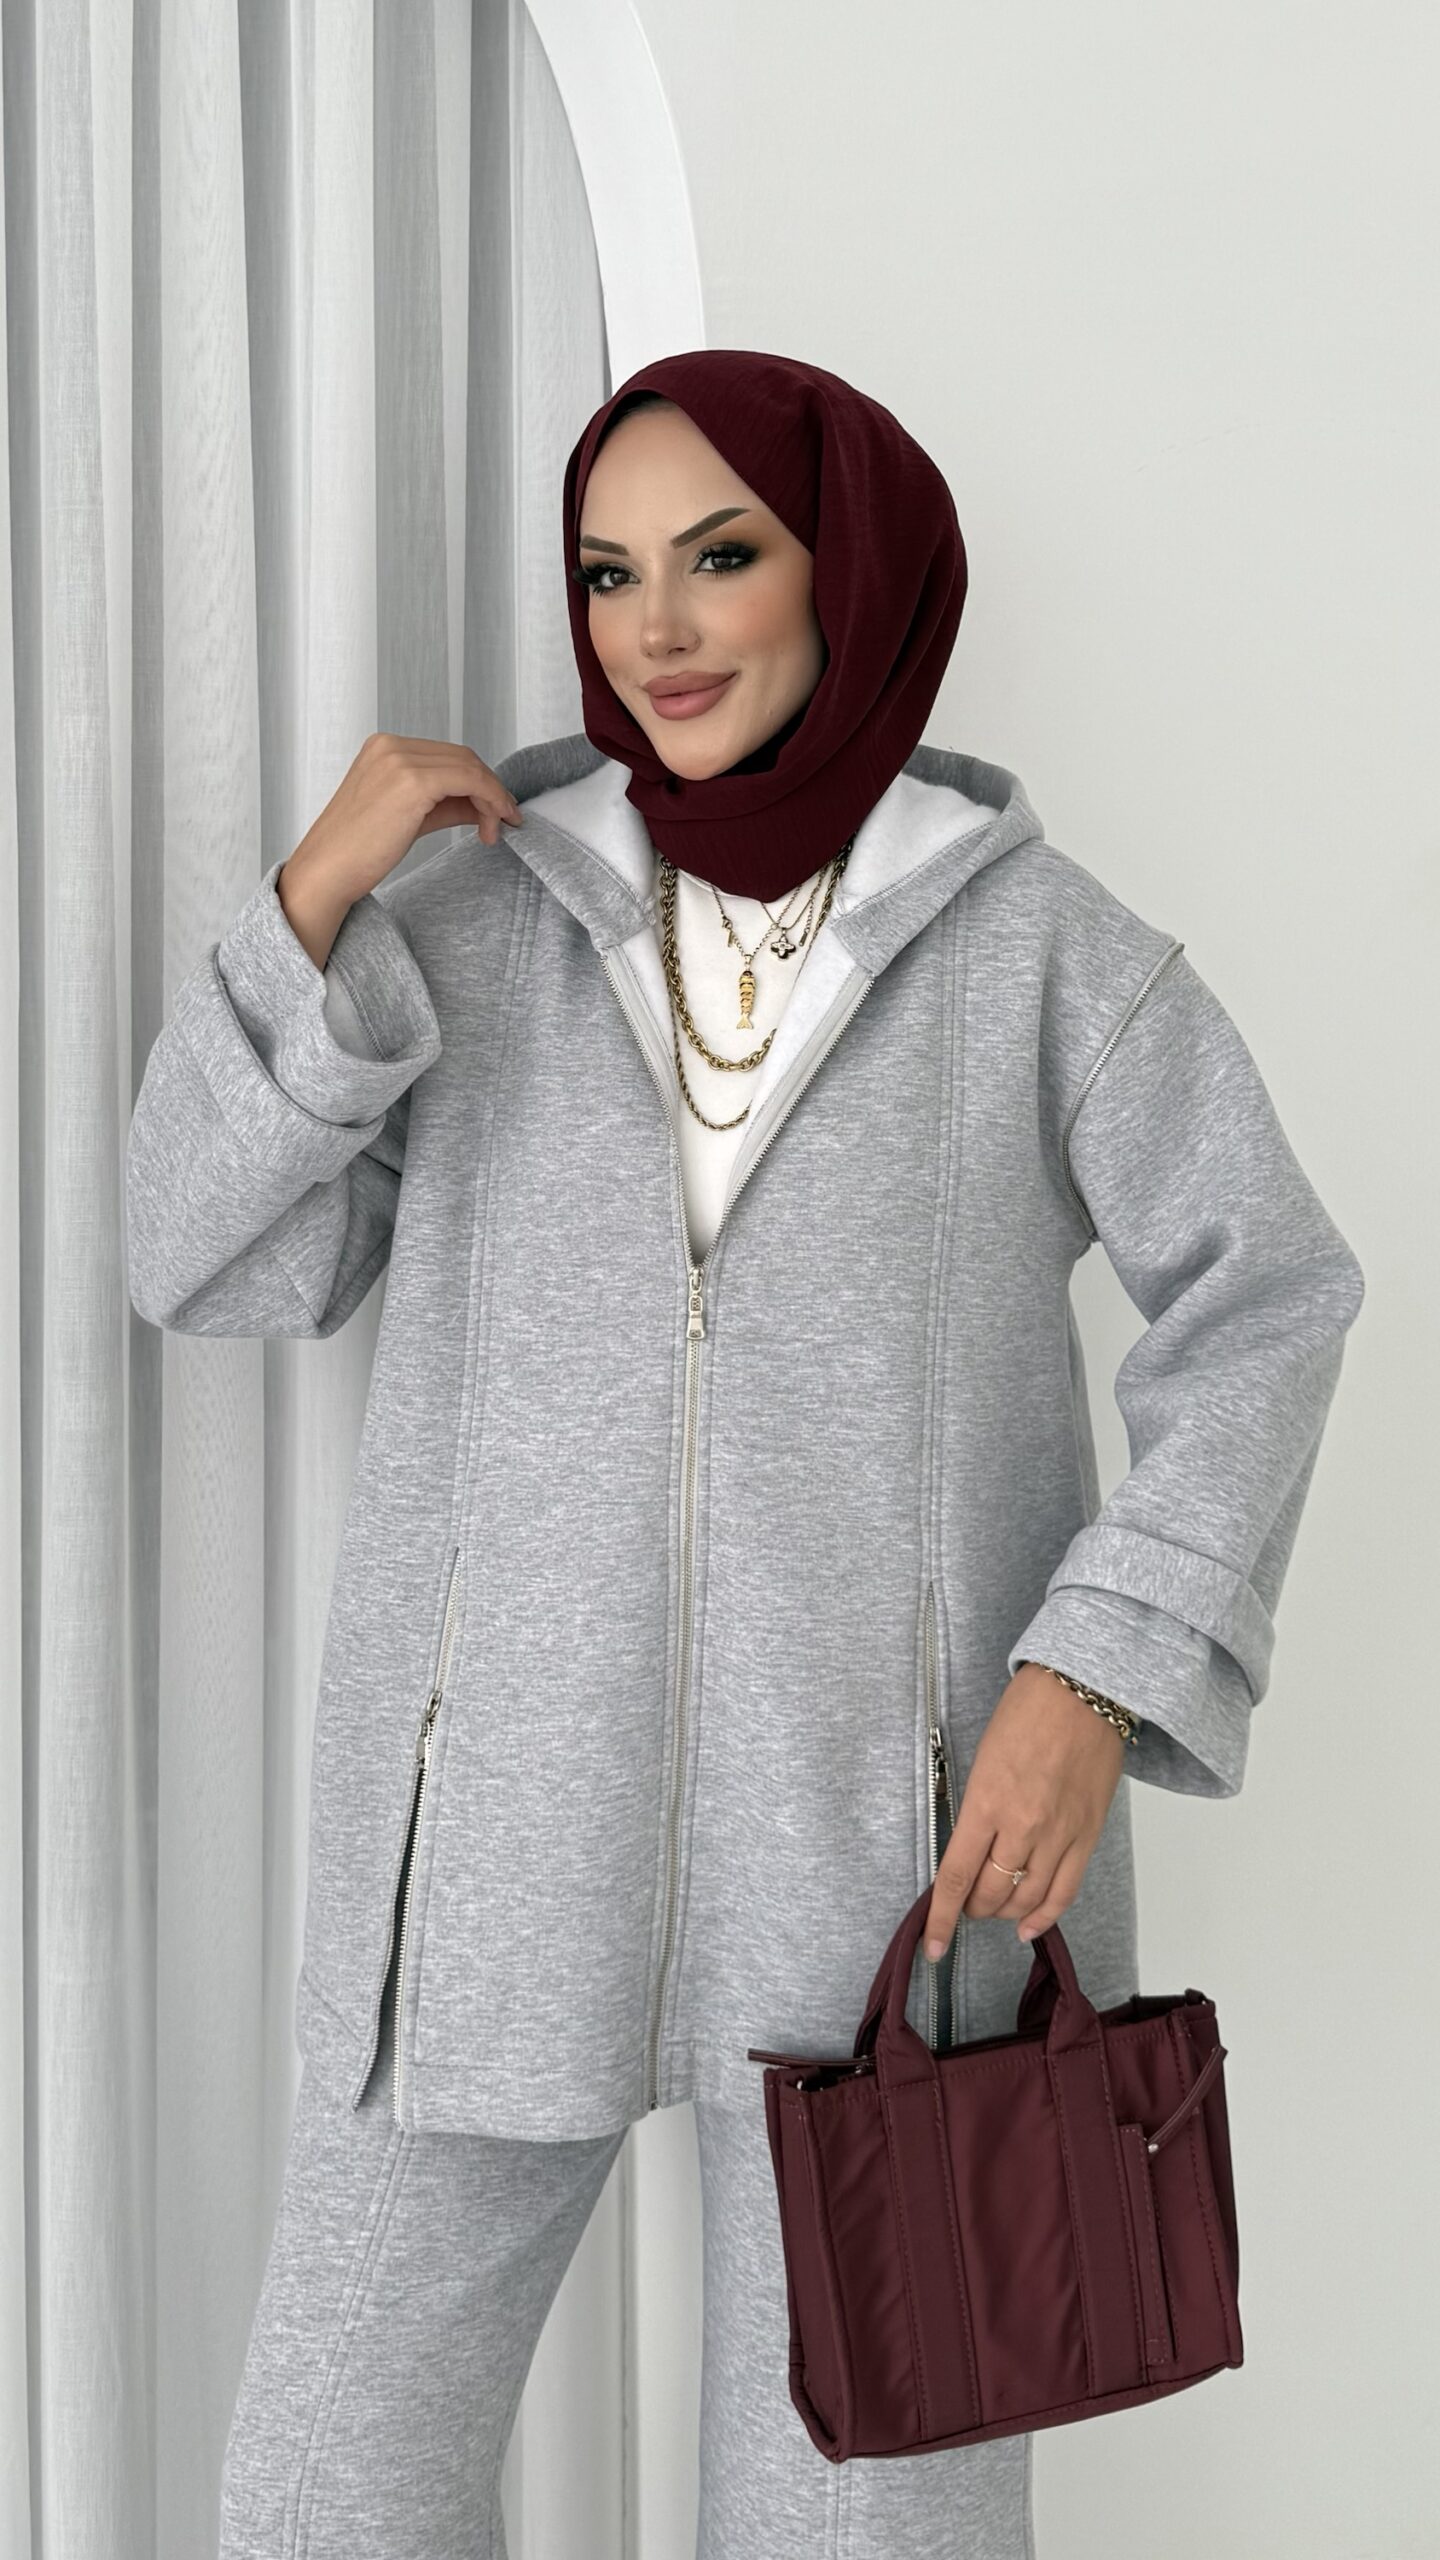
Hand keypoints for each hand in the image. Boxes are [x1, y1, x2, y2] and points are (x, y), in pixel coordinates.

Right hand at [279, 732, 523, 967]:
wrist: (327, 871)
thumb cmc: (357, 851)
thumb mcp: (409, 817)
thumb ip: (445, 804)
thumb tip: (482, 806)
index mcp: (384, 748)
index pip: (448, 756)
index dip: (479, 782)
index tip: (496, 810)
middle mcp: (391, 746)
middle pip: (462, 757)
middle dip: (490, 790)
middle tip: (503, 823)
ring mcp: (400, 760)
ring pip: (469, 767)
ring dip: (492, 799)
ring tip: (495, 831)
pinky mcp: (412, 781)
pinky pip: (468, 781)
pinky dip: (489, 801)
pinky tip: (491, 826)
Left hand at [923, 1662, 1128, 1958]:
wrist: (1083, 1691)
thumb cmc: (1027, 1712)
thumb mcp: (984, 1758)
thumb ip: (978, 1808)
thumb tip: (971, 1848)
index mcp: (987, 1802)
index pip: (956, 1876)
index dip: (941, 1917)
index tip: (931, 1944)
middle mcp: (1023, 1826)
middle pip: (990, 1894)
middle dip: (970, 1909)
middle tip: (964, 1903)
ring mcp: (1059, 1834)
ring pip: (1026, 1900)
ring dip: (1003, 1912)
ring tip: (993, 1908)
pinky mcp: (1088, 1835)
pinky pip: (1064, 1891)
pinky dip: (1044, 1916)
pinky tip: (1028, 1927)